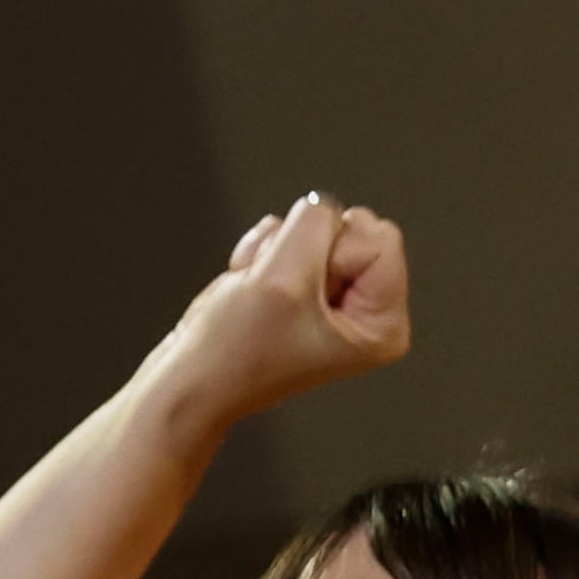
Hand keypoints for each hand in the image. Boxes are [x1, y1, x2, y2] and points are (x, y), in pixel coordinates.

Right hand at [146, 193, 409, 437]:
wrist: (194, 375)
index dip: (332, 250)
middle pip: (352, 230)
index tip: (302, 287)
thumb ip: (313, 226)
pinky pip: (291, 237)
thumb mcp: (283, 277)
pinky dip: (263, 253)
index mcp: (384, 324)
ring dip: (277, 251)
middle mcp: (369, 312)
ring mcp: (337, 298)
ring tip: (261, 291)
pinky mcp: (305, 286)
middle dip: (303, 247)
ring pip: (315, 230)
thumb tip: (322, 203)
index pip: (381, 239)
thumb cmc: (238, 348)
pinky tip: (252, 286)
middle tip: (279, 287)